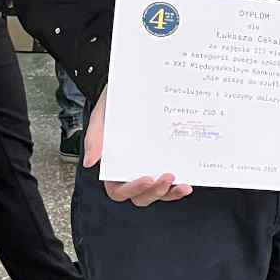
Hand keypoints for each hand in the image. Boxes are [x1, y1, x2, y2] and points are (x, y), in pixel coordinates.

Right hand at [86, 88, 193, 204]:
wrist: (135, 83)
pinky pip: (171, 181)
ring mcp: (150, 166)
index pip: (118, 190)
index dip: (132, 189)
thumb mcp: (103, 114)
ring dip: (170, 193)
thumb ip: (95, 137)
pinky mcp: (165, 160)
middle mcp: (132, 170)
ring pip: (158, 192)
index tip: (147, 177)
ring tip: (183, 185)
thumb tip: (91, 162)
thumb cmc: (115, 100)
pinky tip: (189, 180)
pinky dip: (179, 185)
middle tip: (168, 178)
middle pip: (141, 196)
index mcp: (113, 165)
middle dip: (155, 192)